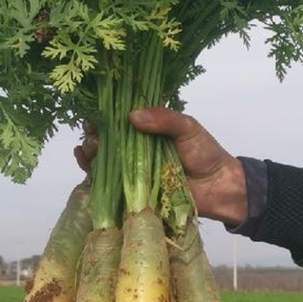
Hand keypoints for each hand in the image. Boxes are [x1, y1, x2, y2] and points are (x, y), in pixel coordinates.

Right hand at [74, 109, 247, 225]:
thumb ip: (164, 119)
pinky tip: (84, 161)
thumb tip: (132, 116)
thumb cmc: (205, 153)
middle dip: (93, 133)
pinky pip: (107, 183)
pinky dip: (91, 172)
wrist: (218, 188)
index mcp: (147, 129)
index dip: (104, 113)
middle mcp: (135, 149)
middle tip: (93, 133)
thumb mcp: (187, 127)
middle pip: (106, 138)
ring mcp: (132, 170)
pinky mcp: (132, 191)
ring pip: (102, 159)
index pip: (119, 118)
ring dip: (90, 151)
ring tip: (89, 147)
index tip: (94, 110)